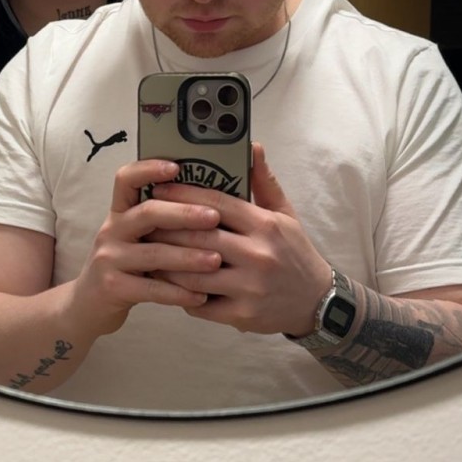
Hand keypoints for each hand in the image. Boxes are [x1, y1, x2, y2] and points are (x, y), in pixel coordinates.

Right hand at [69, 158, 224, 337]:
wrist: (87, 306)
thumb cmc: (124, 268)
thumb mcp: (134, 239)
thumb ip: (159, 222)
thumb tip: (208, 204)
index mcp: (119, 213)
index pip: (126, 179)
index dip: (149, 169)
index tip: (177, 166)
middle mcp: (112, 231)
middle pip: (147, 213)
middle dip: (184, 213)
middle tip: (214, 217)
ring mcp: (109, 259)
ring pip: (154, 253)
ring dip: (188, 256)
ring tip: (216, 260)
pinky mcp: (112, 287)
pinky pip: (151, 289)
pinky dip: (179, 293)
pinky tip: (201, 296)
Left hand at [148, 144, 331, 335]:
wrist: (318, 303)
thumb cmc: (295, 254)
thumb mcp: (285, 215)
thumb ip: (264, 182)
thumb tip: (252, 146)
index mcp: (265, 225)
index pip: (217, 203)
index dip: (184, 194)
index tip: (159, 188)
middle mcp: (257, 254)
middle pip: (199, 237)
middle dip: (166, 228)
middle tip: (144, 221)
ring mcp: (248, 287)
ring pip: (193, 273)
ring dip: (166, 263)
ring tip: (148, 252)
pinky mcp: (242, 314)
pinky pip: (200, 303)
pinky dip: (180, 294)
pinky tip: (167, 284)